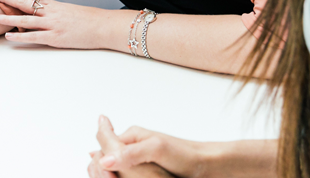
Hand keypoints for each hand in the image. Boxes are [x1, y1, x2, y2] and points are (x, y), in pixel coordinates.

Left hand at [0, 0, 116, 48]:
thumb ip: (54, 12)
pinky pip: (34, 36)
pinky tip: (8, 37)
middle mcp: (51, 12)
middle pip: (24, 1)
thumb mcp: (69, 11)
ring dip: (7, 17)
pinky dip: (20, 37)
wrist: (104, 26)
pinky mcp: (55, 37)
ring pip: (25, 19)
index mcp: (54, 5)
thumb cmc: (89, 20)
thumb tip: (42, 13)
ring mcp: (52, 24)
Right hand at [93, 116, 207, 177]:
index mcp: (131, 136)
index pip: (103, 146)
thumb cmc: (186, 155)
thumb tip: (104, 160)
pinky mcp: (145, 172)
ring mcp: (137, 160)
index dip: (100, 163)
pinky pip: (125, 175)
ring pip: (112, 168)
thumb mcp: (157, 149)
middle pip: (104, 157)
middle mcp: (132, 147)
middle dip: (102, 170)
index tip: (108, 177)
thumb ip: (131, 153)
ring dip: (109, 175)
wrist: (209, 166)